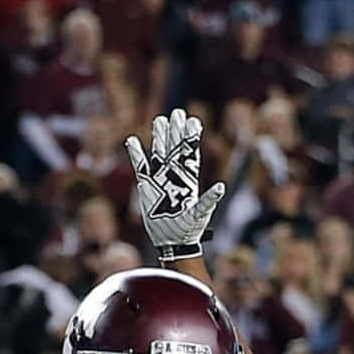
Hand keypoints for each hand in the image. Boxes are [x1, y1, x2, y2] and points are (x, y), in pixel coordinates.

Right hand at [125, 107, 225, 260]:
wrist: (173, 241)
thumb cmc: (189, 229)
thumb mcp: (200, 214)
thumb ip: (208, 200)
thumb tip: (221, 188)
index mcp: (189, 178)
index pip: (191, 152)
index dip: (191, 137)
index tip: (192, 121)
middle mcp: (175, 175)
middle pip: (176, 147)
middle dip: (176, 130)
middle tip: (177, 113)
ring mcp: (160, 178)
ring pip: (160, 152)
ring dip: (159, 137)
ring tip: (160, 120)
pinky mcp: (147, 186)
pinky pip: (141, 166)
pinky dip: (136, 154)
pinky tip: (132, 141)